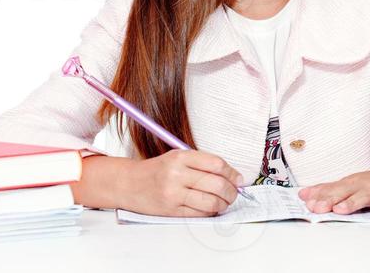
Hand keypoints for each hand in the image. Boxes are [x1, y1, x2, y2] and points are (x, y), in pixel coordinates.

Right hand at [122, 149, 245, 217]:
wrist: (130, 184)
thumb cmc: (158, 169)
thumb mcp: (178, 156)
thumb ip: (202, 163)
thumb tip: (232, 175)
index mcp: (181, 156)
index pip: (216, 164)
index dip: (232, 173)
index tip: (238, 179)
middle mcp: (177, 174)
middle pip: (216, 184)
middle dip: (231, 191)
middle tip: (235, 193)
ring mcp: (174, 194)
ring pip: (210, 202)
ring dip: (223, 204)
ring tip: (225, 202)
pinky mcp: (171, 211)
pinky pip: (199, 214)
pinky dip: (210, 212)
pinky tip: (211, 208)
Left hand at [297, 162, 369, 216]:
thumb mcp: (352, 185)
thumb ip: (329, 191)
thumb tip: (305, 195)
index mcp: (351, 183)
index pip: (332, 188)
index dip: (318, 195)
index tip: (304, 200)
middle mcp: (363, 185)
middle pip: (344, 192)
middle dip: (330, 199)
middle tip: (316, 207)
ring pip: (365, 196)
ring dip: (352, 203)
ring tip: (340, 209)